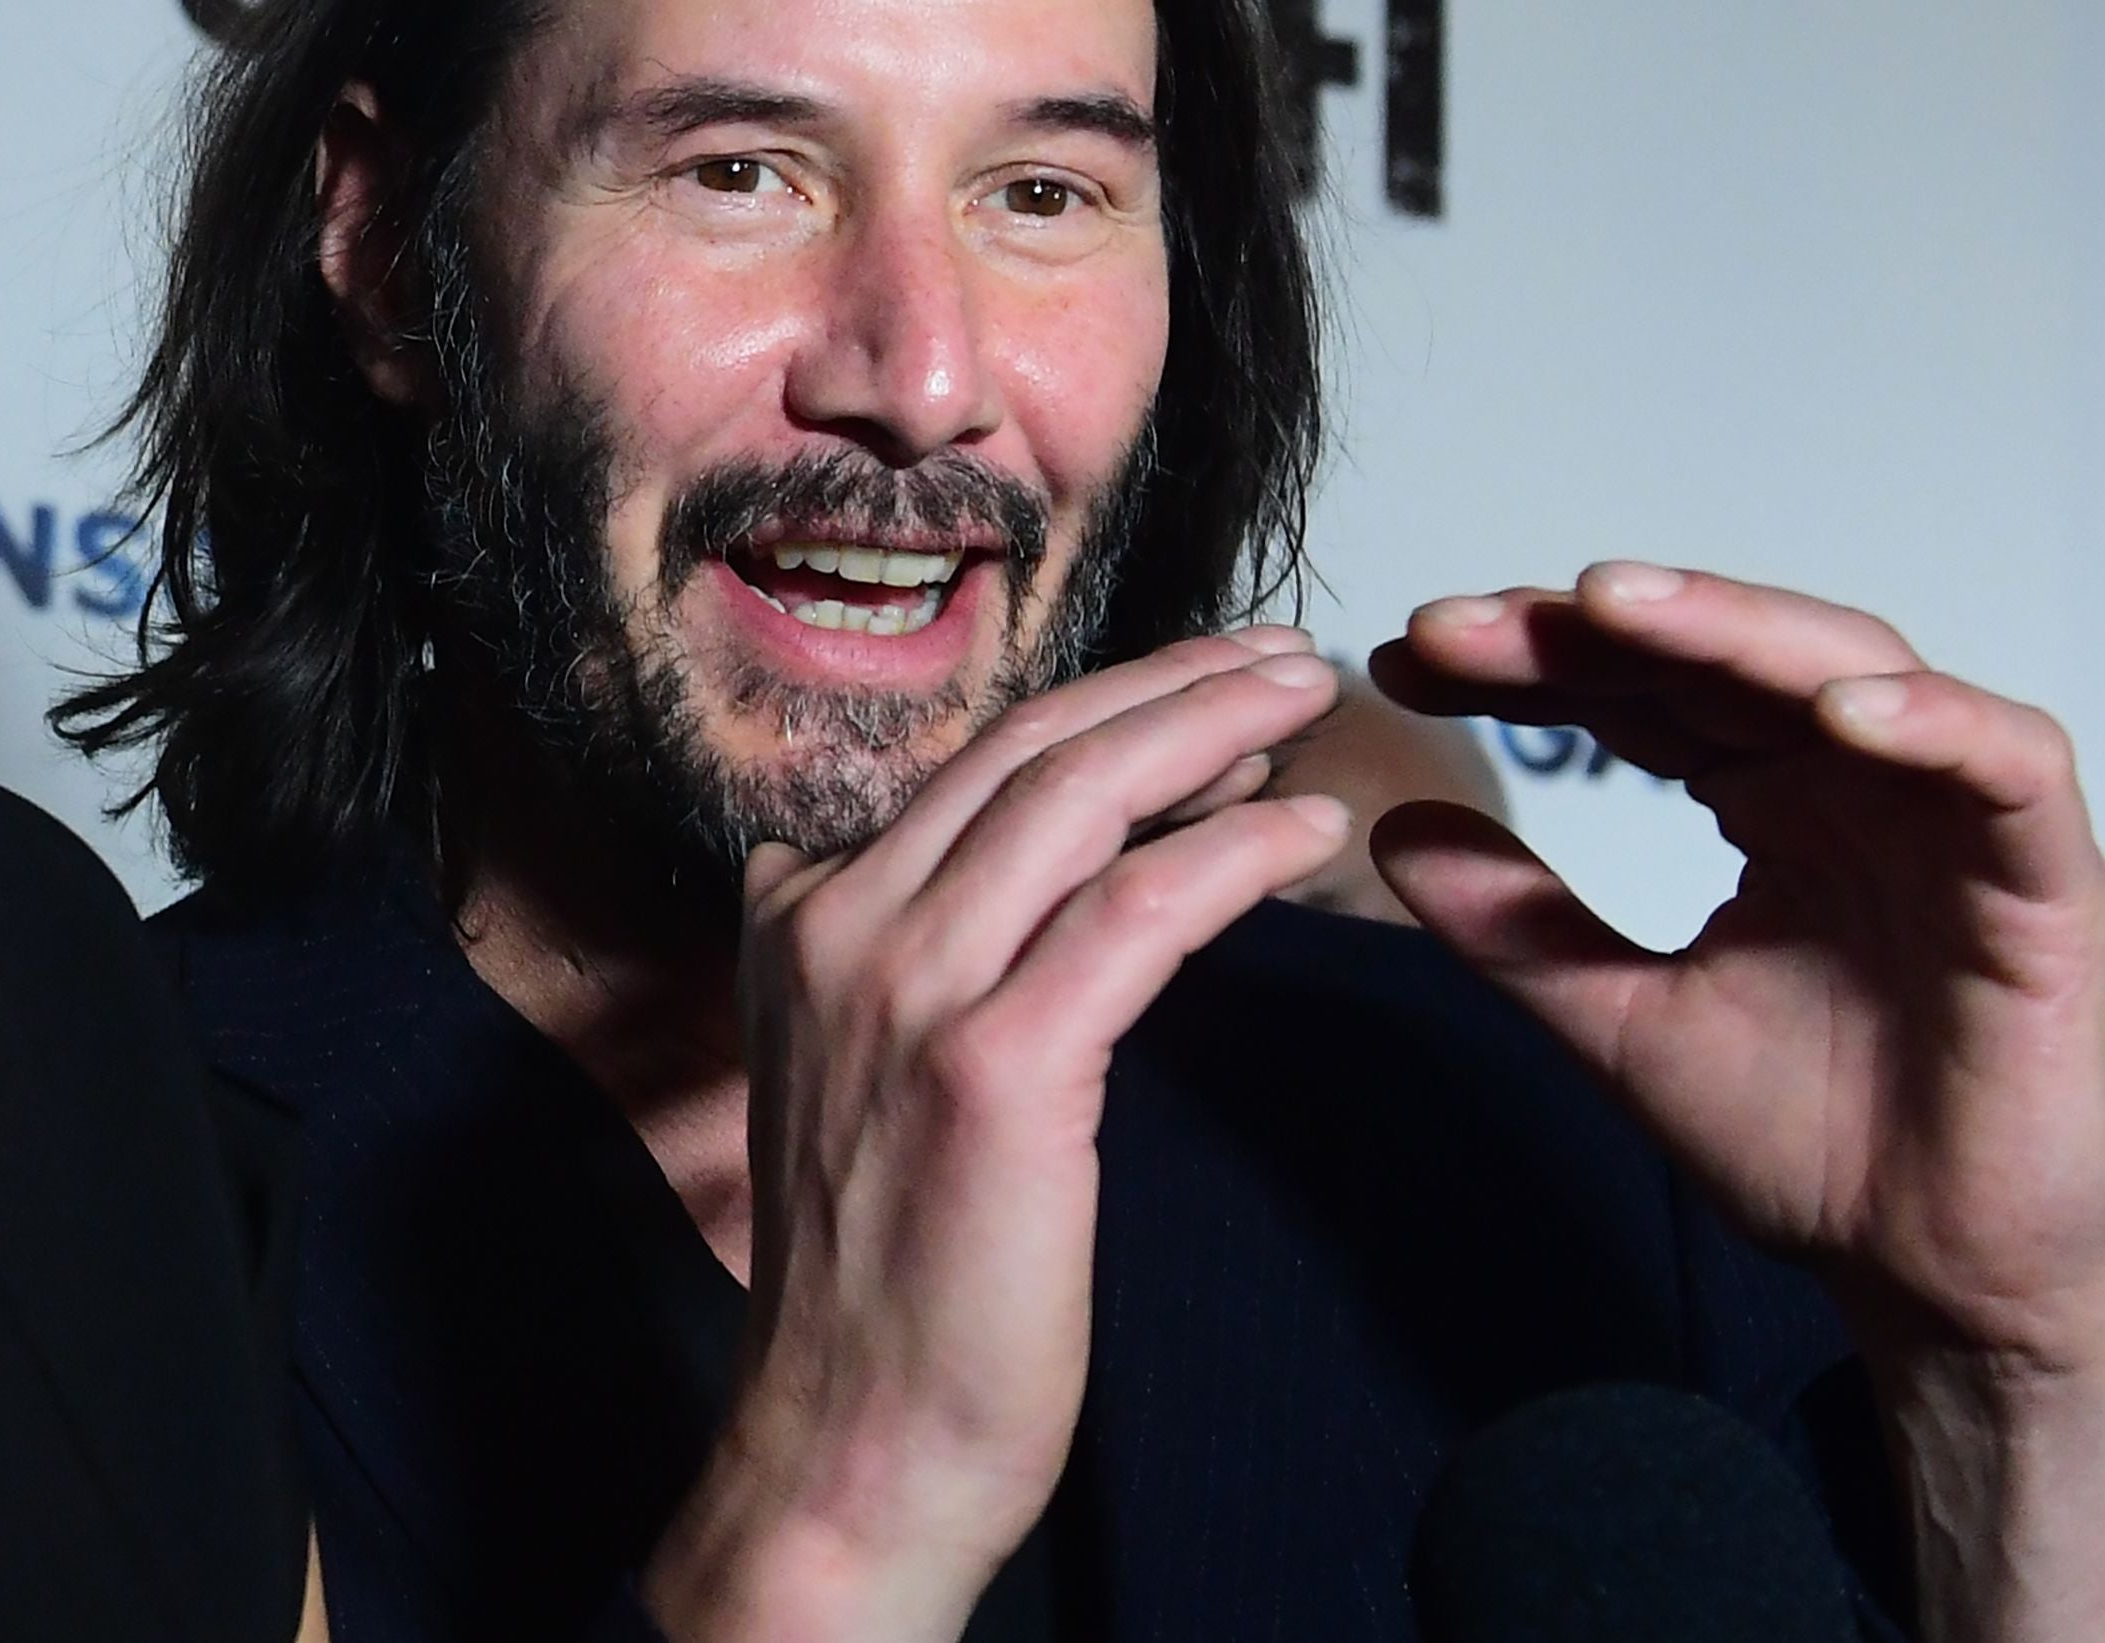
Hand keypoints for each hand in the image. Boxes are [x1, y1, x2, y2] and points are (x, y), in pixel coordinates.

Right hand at [644, 629, 1350, 1642]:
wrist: (849, 1449)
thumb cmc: (885, 1289)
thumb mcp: (856, 1081)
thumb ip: (902, 967)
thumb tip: (1020, 888)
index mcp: (797, 919)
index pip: (974, 767)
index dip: (1105, 710)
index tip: (1206, 690)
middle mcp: (836, 927)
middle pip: (1030, 751)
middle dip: (1171, 684)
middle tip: (1279, 655)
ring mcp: (907, 990)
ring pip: (1081, 800)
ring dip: (1212, 730)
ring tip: (1305, 702)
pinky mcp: (994, 1067)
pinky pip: (1138, 912)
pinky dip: (1234, 852)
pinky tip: (1307, 830)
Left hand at [1371, 568, 2104, 1642]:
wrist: (1934, 1284)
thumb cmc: (1811, 1145)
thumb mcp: (1620, 1022)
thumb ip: (1516, 926)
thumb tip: (1392, 825)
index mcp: (1768, 802)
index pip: (1643, 692)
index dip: (1534, 662)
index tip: (1411, 657)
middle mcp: (1860, 784)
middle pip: (1726, 657)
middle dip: (1595, 630)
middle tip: (1467, 625)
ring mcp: (1957, 822)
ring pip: (1857, 669)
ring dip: (1737, 628)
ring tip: (1613, 606)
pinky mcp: (2050, 883)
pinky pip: (2011, 766)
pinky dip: (1932, 723)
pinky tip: (1836, 710)